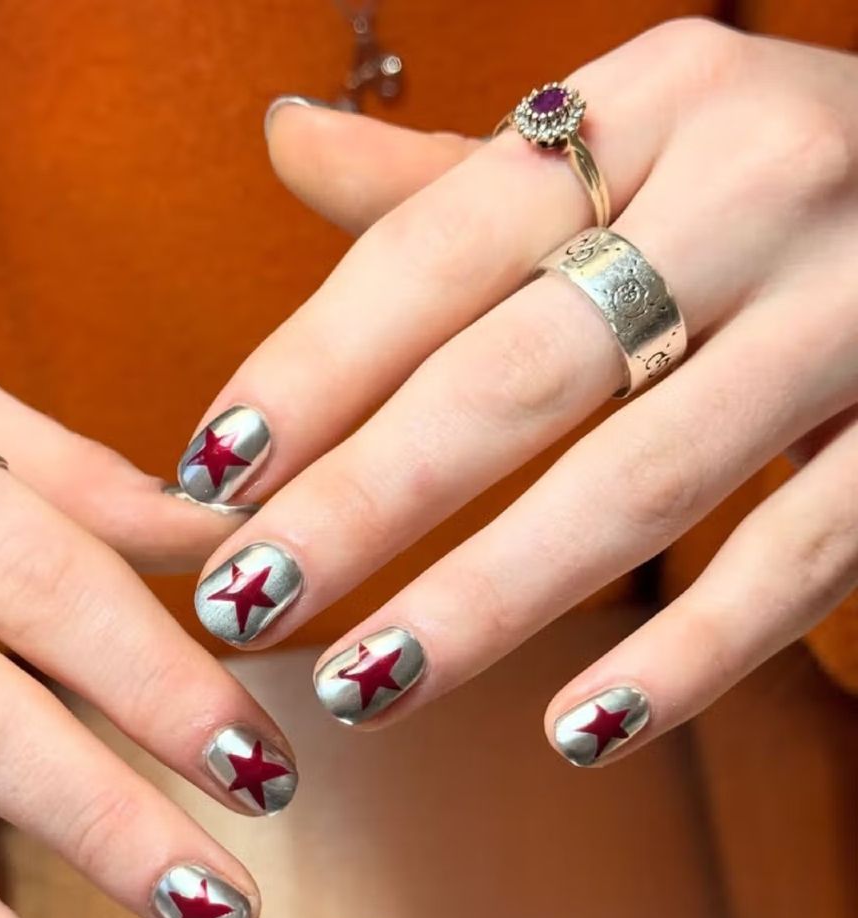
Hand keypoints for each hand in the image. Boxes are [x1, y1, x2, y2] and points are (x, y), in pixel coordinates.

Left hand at [181, 19, 857, 763]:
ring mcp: (857, 311)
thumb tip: (282, 134)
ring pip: (637, 481)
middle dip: (361, 503)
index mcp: (651, 102)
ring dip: (485, 598)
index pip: (431, 249)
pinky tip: (578, 731)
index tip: (207, 475)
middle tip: (243, 601)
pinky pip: (798, 559)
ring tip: (360, 687)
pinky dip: (688, 655)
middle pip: (512, 373)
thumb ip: (452, 177)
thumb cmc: (759, 177)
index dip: (308, 368)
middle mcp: (755, 188)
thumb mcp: (624, 138)